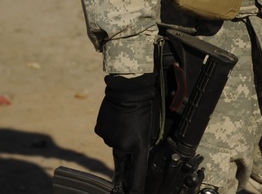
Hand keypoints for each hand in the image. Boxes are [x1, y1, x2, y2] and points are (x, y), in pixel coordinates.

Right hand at [94, 73, 156, 193]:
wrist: (127, 89)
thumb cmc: (144, 105)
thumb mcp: (149, 127)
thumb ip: (141, 143)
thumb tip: (136, 153)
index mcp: (138, 144)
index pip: (138, 170)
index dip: (135, 186)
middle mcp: (122, 145)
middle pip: (123, 160)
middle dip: (123, 167)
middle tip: (121, 179)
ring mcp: (109, 138)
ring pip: (114, 144)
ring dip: (120, 137)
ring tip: (126, 122)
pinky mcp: (99, 131)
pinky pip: (106, 134)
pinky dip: (111, 129)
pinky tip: (116, 119)